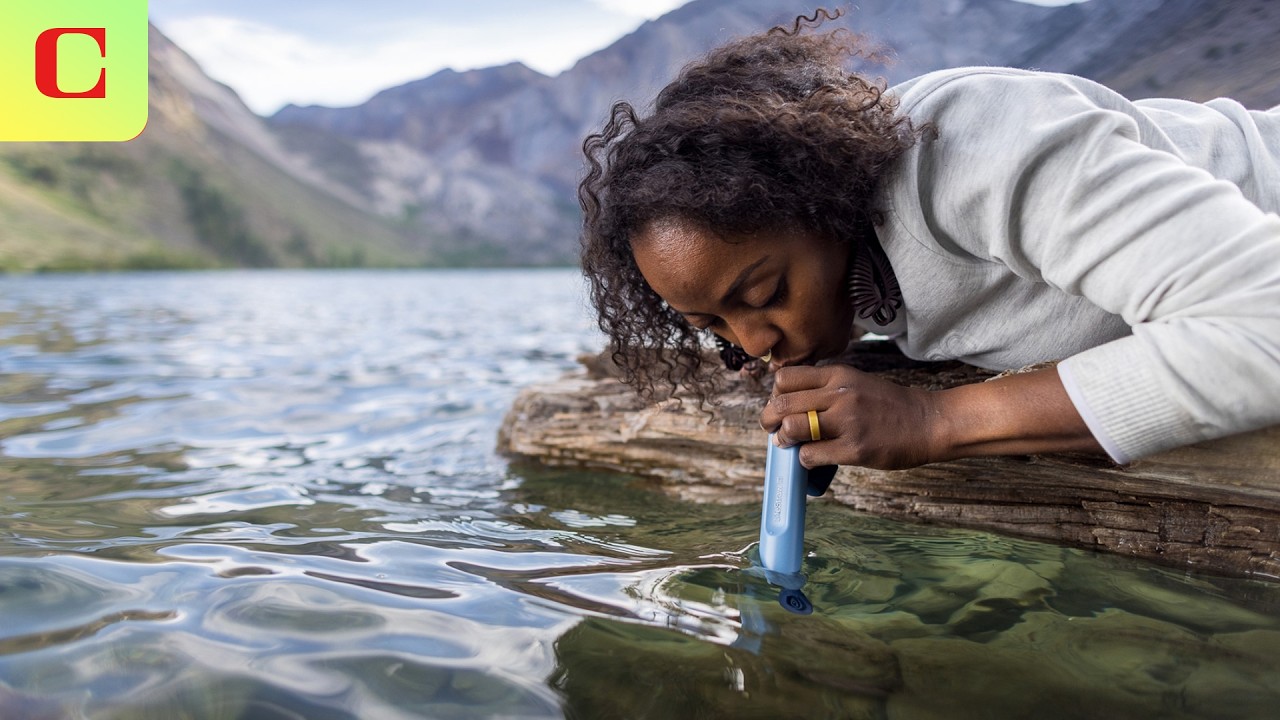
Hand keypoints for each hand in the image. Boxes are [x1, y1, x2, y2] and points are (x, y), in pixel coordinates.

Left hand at [760, 364, 943, 469]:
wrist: (927, 422)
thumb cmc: (889, 405)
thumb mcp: (855, 382)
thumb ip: (825, 388)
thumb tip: (787, 402)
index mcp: (837, 375)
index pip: (785, 378)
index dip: (775, 394)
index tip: (781, 405)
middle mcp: (839, 395)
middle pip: (781, 404)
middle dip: (769, 420)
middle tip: (774, 429)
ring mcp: (847, 422)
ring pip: (792, 428)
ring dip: (784, 439)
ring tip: (791, 444)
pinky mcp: (854, 449)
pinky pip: (810, 455)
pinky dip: (804, 460)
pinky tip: (813, 458)